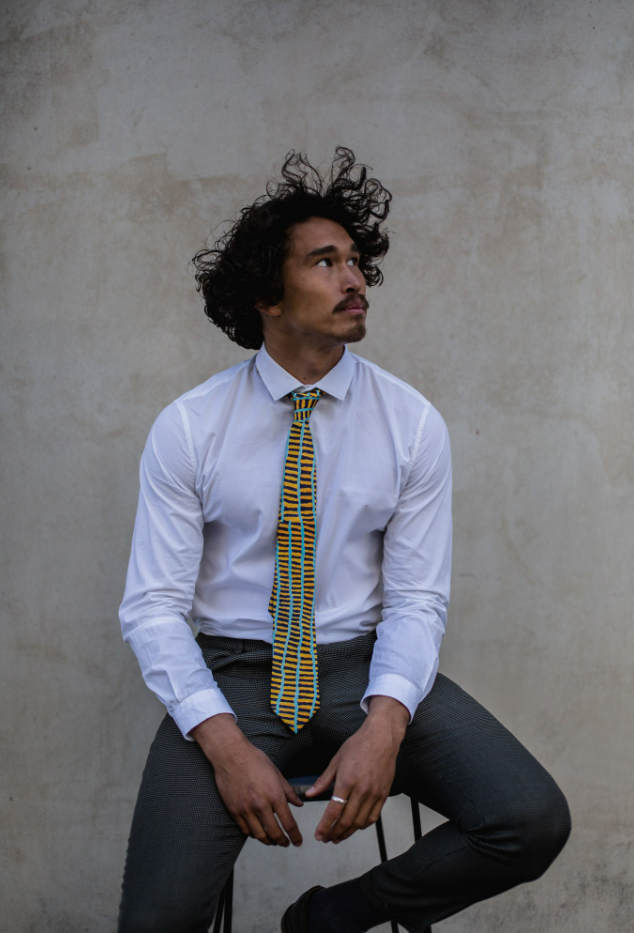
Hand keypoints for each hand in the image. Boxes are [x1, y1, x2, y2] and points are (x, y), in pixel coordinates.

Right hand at [191, 714, 303, 846]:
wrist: (231, 755)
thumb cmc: (255, 760)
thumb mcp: (276, 773)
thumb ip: (288, 791)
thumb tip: (299, 804)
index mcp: (275, 795)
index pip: (288, 823)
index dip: (295, 836)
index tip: (298, 842)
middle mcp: (261, 805)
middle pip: (274, 833)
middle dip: (282, 842)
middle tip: (286, 843)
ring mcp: (246, 809)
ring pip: (259, 835)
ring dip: (268, 841)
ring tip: (273, 841)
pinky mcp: (234, 810)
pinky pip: (245, 829)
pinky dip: (253, 834)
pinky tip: (258, 832)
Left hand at [305, 696, 408, 842]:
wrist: (382, 738)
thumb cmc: (358, 745)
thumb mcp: (336, 760)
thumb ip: (323, 780)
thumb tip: (310, 794)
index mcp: (347, 780)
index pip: (334, 810)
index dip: (325, 826)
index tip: (318, 835)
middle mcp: (361, 790)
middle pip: (346, 820)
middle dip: (334, 833)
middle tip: (326, 839)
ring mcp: (374, 793)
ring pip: (360, 822)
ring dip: (348, 833)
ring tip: (338, 836)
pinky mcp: (383, 795)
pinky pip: (373, 817)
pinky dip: (363, 825)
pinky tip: (355, 827)